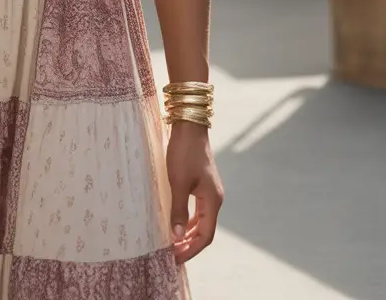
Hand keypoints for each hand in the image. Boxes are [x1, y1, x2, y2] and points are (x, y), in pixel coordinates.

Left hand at [166, 121, 223, 262]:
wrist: (189, 126)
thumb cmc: (184, 152)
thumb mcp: (178, 181)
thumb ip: (177, 209)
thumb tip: (175, 236)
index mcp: (212, 201)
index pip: (205, 236)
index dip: (191, 250)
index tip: (175, 258)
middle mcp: (214, 198)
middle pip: (204, 231)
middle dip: (189, 245)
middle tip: (171, 255)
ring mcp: (209, 191)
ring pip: (200, 221)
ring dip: (187, 234)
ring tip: (171, 244)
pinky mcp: (202, 184)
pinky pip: (196, 210)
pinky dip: (186, 221)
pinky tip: (174, 223)